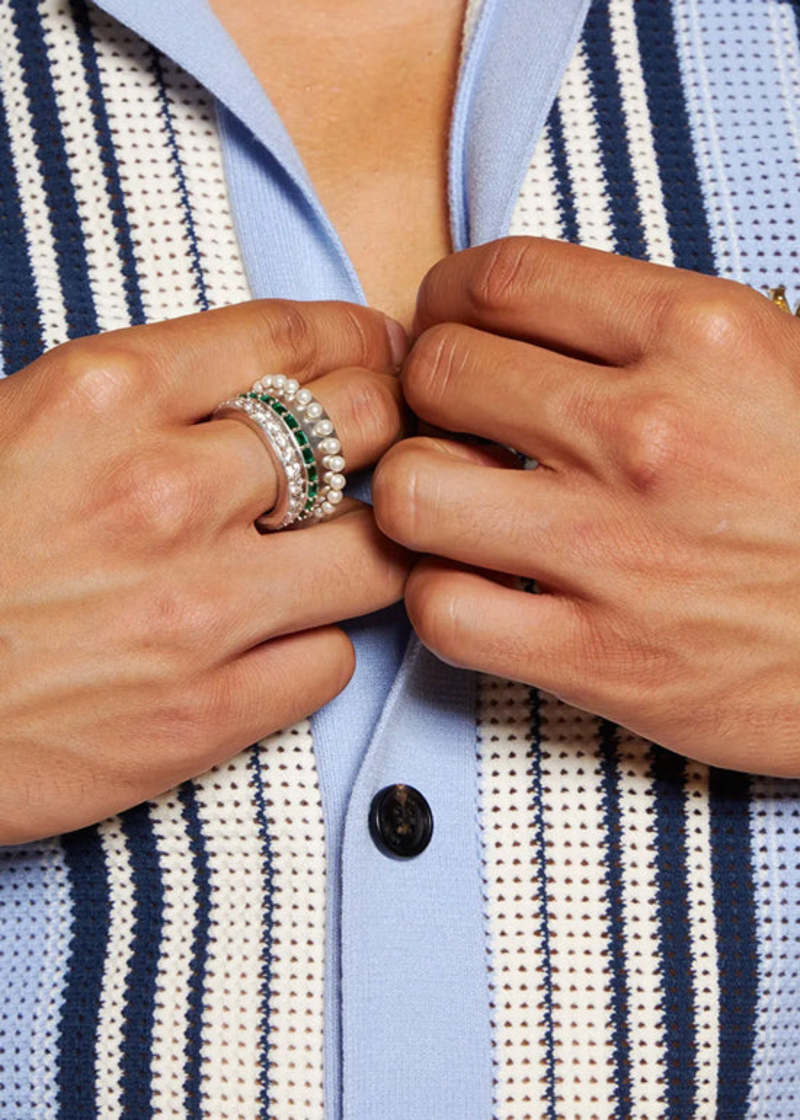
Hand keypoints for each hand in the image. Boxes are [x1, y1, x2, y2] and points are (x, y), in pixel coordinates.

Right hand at [0, 299, 409, 841]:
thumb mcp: (17, 425)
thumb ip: (140, 395)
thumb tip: (259, 388)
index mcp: (104, 394)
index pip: (295, 338)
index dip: (364, 343)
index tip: (382, 356)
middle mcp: (165, 491)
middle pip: (363, 427)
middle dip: (395, 428)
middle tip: (393, 444)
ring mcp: (196, 609)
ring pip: (374, 554)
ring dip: (372, 546)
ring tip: (342, 550)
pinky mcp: (206, 713)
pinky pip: (332, 662)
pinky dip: (319, 646)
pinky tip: (277, 642)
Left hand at [372, 237, 799, 775]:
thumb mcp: (772, 365)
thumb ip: (648, 329)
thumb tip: (524, 320)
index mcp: (699, 336)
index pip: (501, 276)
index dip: (446, 301)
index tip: (450, 331)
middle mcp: (646, 432)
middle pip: (438, 371)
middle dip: (421, 393)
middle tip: (449, 423)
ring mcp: (614, 548)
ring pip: (413, 488)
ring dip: (416, 494)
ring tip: (457, 508)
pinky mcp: (599, 657)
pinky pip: (442, 610)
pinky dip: (439, 597)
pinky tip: (480, 590)